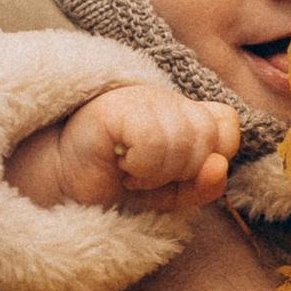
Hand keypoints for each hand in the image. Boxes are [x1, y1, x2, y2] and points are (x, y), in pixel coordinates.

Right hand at [8, 83, 240, 213]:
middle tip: (145, 174)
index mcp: (181, 109)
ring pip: (184, 141)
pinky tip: (120, 165)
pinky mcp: (114, 107)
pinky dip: (142, 166)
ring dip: (157, 173)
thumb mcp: (170, 193)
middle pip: (208, 136)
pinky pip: (154, 142)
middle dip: (181, 170)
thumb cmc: (116, 186)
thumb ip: (203, 185)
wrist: (64, 190)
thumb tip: (220, 167)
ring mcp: (139, 97)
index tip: (177, 173)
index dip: (211, 156)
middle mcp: (164, 96)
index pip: (226, 124)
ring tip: (130, 171)